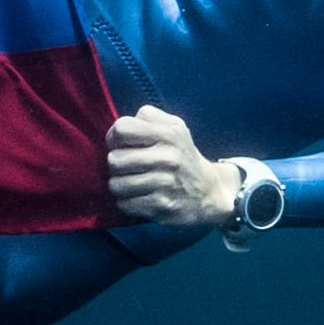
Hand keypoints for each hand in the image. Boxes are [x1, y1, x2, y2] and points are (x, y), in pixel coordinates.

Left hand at [105, 102, 242, 226]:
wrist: (209, 192)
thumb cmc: (183, 156)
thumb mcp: (175, 127)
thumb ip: (149, 117)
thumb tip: (120, 127)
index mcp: (168, 134)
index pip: (122, 129)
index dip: (114, 138)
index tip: (122, 145)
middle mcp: (168, 158)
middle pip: (114, 159)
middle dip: (116, 166)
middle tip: (129, 168)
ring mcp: (165, 184)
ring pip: (116, 185)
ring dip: (120, 186)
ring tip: (134, 184)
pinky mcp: (162, 207)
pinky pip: (125, 205)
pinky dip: (128, 203)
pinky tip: (140, 198)